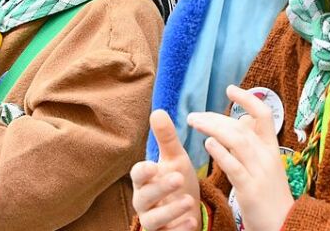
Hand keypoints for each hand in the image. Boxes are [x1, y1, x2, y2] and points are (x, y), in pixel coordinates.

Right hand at [131, 110, 201, 230]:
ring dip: (170, 212)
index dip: (144, 171)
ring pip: (153, 220)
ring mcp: (153, 220)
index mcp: (145, 180)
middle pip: (145, 197)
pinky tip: (191, 223)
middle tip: (178, 178)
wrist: (188, 209)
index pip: (138, 175)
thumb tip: (158, 111)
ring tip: (189, 202)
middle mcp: (145, 201)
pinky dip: (178, 230)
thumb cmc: (176, 181)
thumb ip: (166, 138)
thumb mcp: (175, 159)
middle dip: (160, 188)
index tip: (154, 166)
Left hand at [187, 86, 292, 230]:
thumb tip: (244, 119)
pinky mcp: (250, 190)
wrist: (286, 225)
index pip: (264, 115)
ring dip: (213, 129)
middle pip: (242, 127)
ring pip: (237, 142)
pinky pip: (234, 167)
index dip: (247, 99)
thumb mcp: (268, 166)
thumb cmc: (272, 196)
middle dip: (216, 117)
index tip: (229, 88)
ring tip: (194, 123)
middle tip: (194, 116)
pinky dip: (221, 153)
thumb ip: (255, 143)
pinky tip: (207, 144)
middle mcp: (267, 157)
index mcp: (272, 149)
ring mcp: (259, 173)